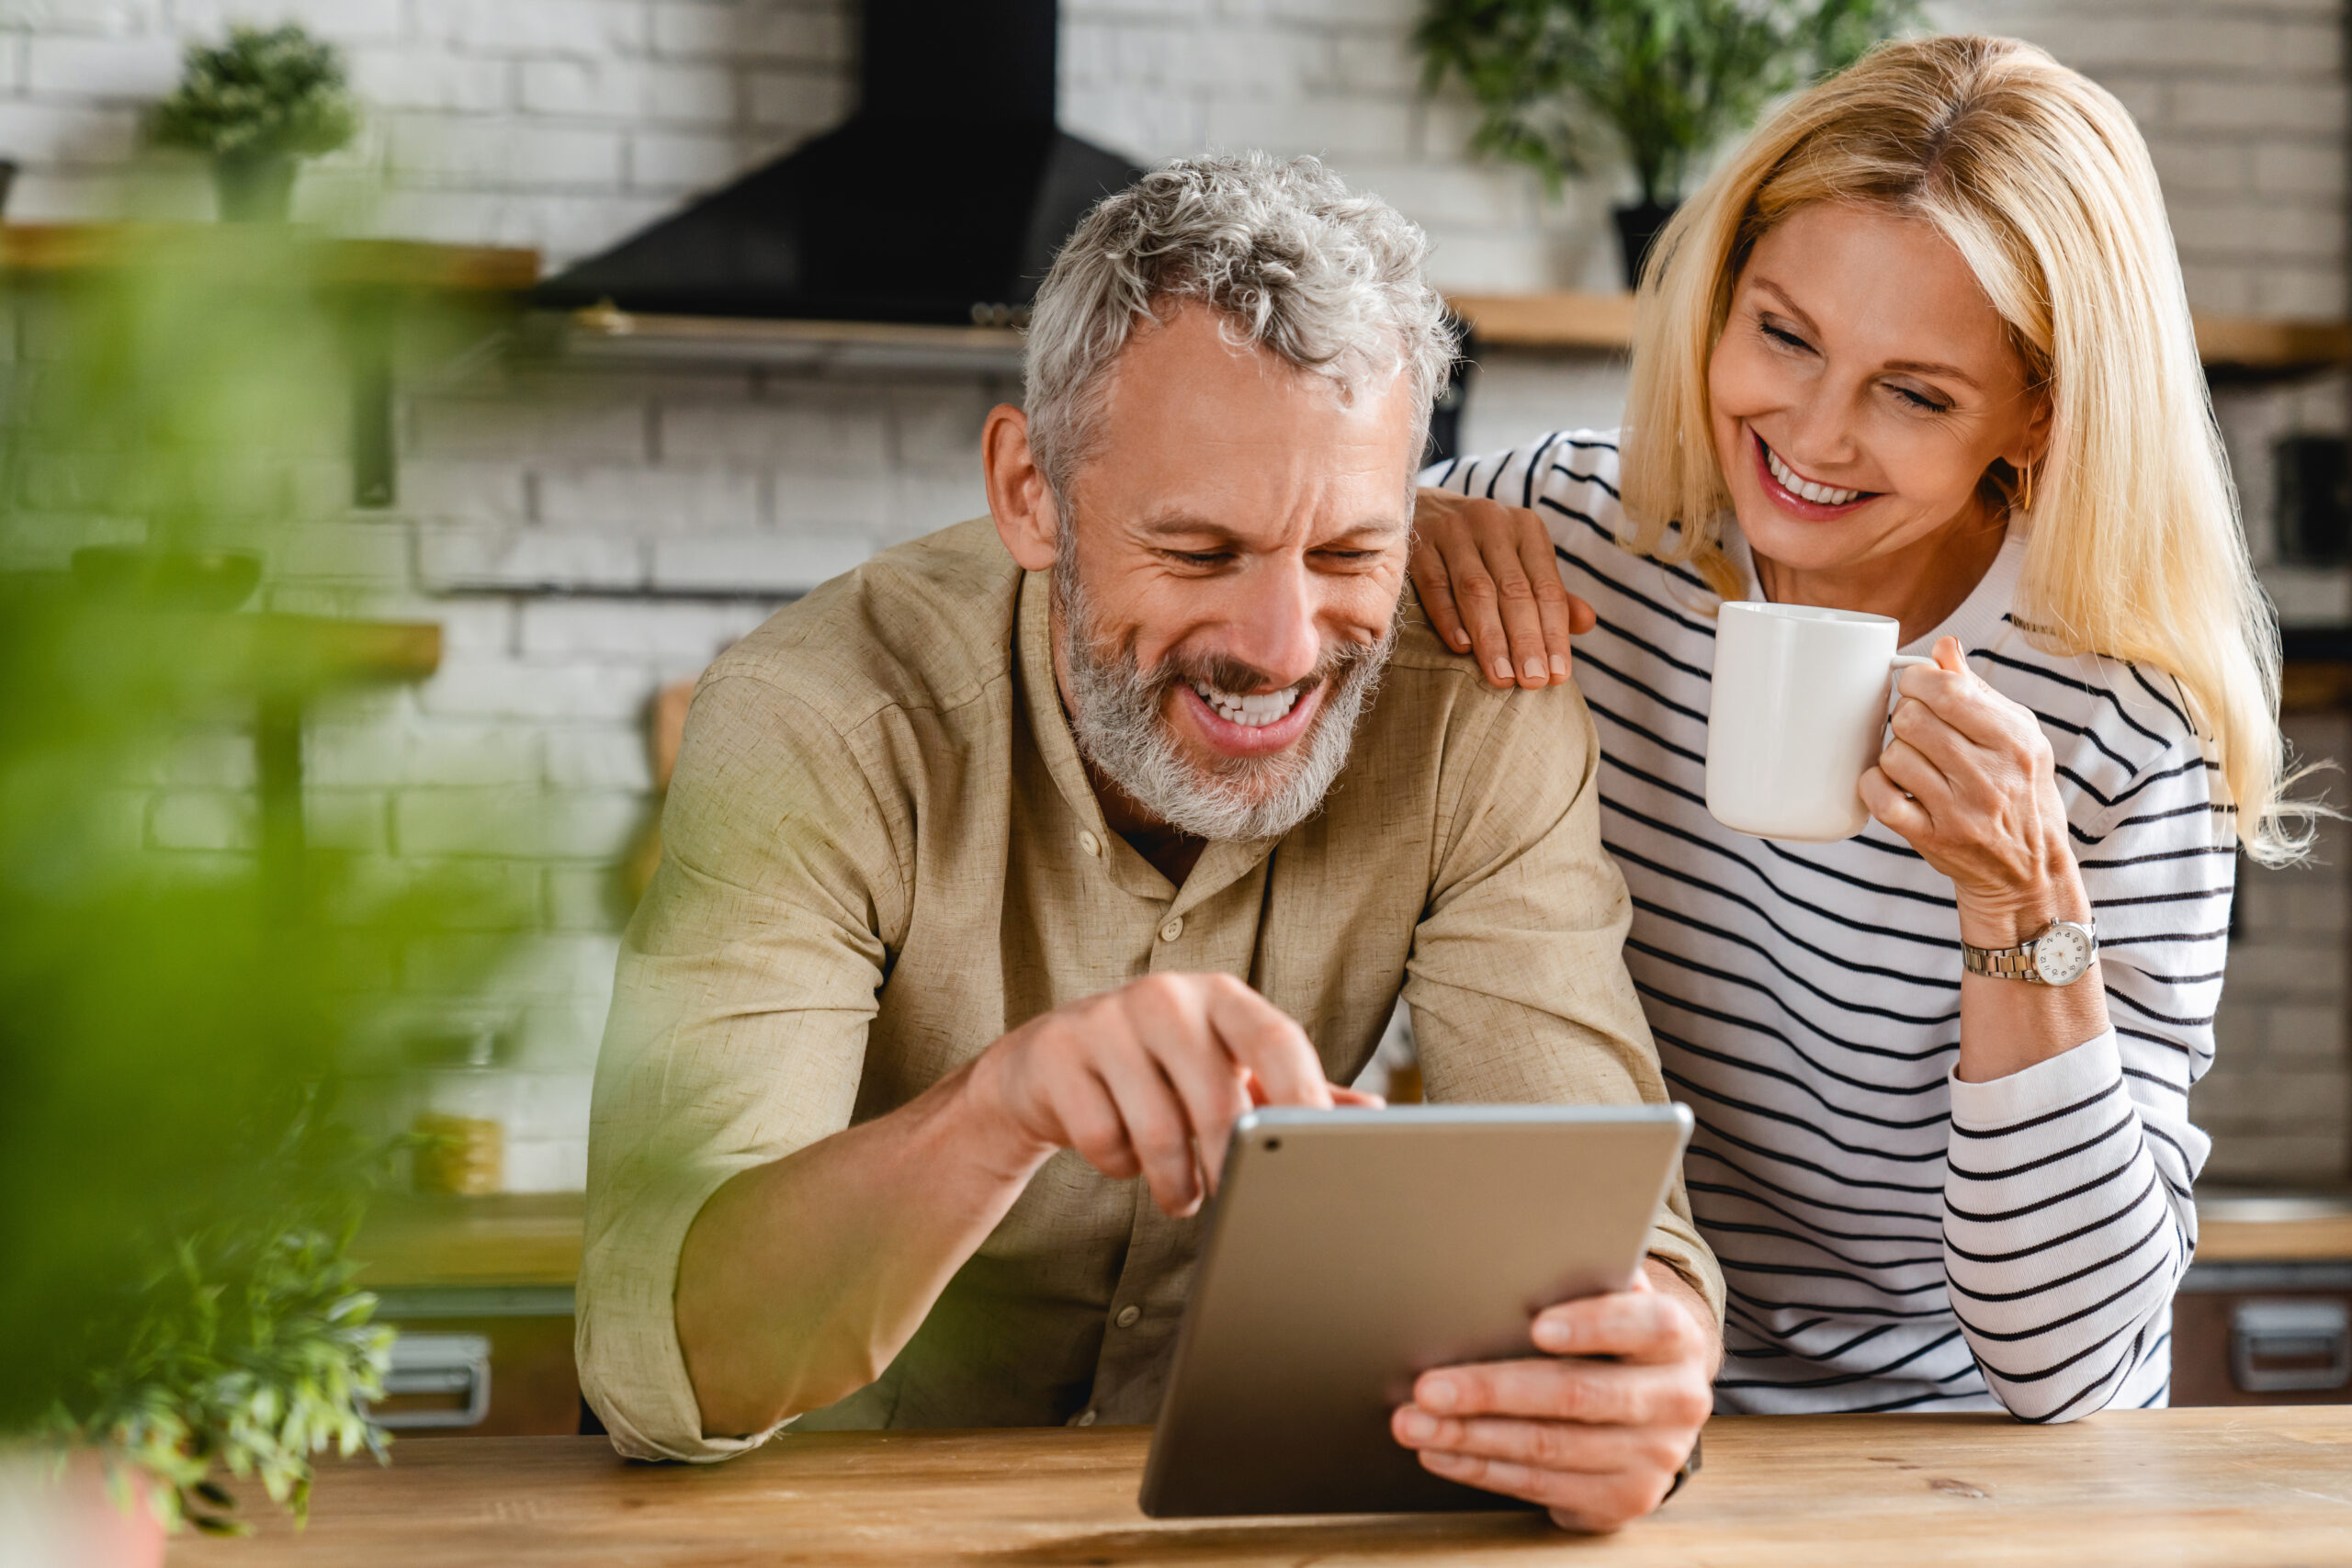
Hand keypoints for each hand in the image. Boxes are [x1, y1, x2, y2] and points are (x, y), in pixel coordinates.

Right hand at [963, 972, 1377, 1217]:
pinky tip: (1121, 1155)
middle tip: (1227, 1199)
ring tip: (1182, 1194)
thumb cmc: (1157, 1071)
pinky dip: (1118, 1167)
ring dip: (1175, 1183)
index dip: (1304, 1095)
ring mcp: (1106, 1019)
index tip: (1319, 1150)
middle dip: (1228, 1167)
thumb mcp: (1226, 1070)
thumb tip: (1370, 1113)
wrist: (1047, 1066)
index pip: (1276, 1039)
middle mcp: (1167, 996)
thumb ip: (1289, 1090)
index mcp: (1221, 998)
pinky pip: (1103, 1139)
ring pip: (1157, 1131)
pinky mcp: (1057, 1054)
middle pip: (1218, 1100)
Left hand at [1389, 1263, 1715, 1531]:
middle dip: (1492, 1390)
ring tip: (1414, 1422)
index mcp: (1676, 1339)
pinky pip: (1541, 1485)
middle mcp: (1675, 1400)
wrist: (1653, 1408)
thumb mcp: (1609, 1303)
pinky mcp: (1623, 1499)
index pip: (1645, 1325)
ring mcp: (1653, 1457)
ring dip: (1471, 1436)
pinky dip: (1482, 1468)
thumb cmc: (1610, 1337)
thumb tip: (1497, 1266)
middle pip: (1577, 1394)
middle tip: (1428, 1387)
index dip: (1592, 1325)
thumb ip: (1579, 1284)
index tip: (1537, 1326)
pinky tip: (1441, 1452)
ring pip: (1549, 1446)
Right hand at [1410, 487, 1594, 689]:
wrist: (1422, 507)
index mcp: (1526, 529)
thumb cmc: (1480, 546)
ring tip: (1501, 676)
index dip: (1554, 633)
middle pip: (1513, 590)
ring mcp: (1452, 531)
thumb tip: (1588, 623)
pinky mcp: (1418, 543)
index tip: (1558, 676)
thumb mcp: (1520, 559)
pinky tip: (1461, 648)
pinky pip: (1435, 586)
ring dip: (1490, 637)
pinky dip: (1448, 618)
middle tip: (1532, 682)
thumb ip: (1549, 593)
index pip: (1546, 588)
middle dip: (1526, 640)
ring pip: (1476, 590)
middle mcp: (1492, 524)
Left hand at [1859, 636, 2086, 944]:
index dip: (1917, 680)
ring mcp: (1961, 811)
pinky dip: (1875, 785)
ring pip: (1894, 756)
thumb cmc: (2021, 791)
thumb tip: (1944, 646)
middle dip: (1904, 716)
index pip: (1948, 690)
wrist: (2029, 870)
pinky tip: (1891, 783)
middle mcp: (1990, 776)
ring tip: (1913, 761)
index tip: (1915, 687)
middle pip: (1912, 720)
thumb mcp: (2018, 737)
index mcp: (2014, 741)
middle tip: (1915, 728)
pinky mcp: (1933, 839)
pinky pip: (1881, 798)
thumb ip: (1978, 690)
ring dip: (1894, 753)